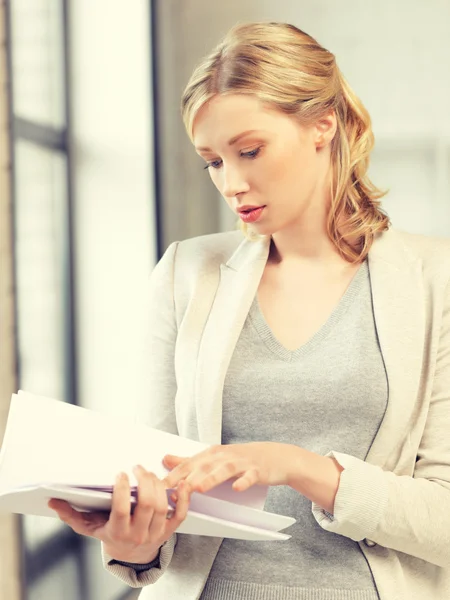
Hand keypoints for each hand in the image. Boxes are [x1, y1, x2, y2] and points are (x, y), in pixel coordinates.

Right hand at [48, 465, 191, 562]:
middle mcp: (138, 534)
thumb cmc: (109, 534)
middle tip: (137, 467)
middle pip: (147, 504)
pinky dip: (183, 499)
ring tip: (149, 473)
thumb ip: (71, 514)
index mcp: (118, 532)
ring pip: (163, 506)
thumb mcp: (89, 527)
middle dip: (144, 481)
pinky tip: (179, 484)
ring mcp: (156, 532)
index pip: (122, 509)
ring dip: (159, 485)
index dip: (123, 490)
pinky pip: (180, 514)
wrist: (131, 555)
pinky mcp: (170, 530)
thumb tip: (53, 501)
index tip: (120, 474)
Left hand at [162, 442, 292, 494]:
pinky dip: (243, 482)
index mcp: (211, 454)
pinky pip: (249, 477)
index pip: (189, 464)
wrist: (273, 456)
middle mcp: (224, 456)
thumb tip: (165, 459)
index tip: (159, 486)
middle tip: (174, 491)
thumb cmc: (240, 459)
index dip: (174, 474)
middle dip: (188, 477)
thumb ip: (190, 460)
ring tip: (198, 488)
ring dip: (211, 478)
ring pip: (224, 470)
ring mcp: (241, 463)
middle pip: (204, 466)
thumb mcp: (214, 457)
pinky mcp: (257, 471)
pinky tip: (237, 489)